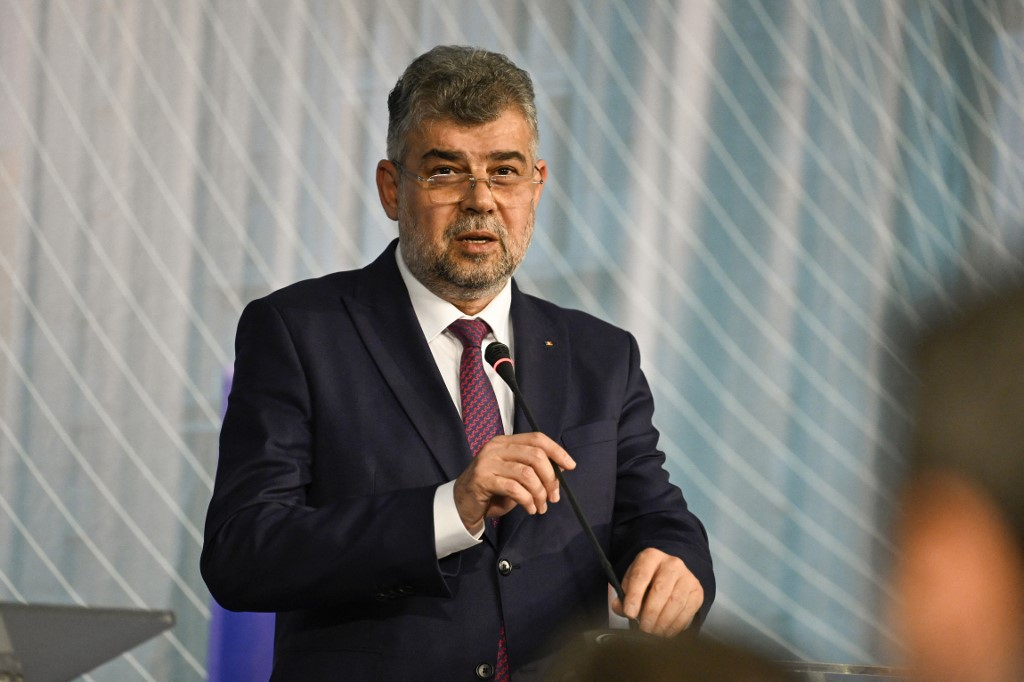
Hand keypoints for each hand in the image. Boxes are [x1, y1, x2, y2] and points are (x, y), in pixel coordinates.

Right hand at [453, 432, 575, 532]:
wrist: (462, 505)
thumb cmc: (493, 491)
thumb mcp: (516, 477)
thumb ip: (534, 469)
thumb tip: (561, 468)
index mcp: (505, 442)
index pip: (536, 438)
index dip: (556, 451)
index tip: (571, 466)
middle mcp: (496, 447)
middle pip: (535, 455)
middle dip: (550, 478)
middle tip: (554, 497)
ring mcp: (487, 462)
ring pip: (526, 473)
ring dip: (539, 493)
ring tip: (541, 507)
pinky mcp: (482, 479)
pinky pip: (514, 488)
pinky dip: (527, 500)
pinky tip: (530, 509)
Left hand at [612, 547, 703, 636]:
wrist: (671, 574)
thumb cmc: (648, 579)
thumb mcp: (632, 581)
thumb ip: (624, 595)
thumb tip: (619, 607)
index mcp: (651, 557)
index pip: (641, 575)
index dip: (634, 596)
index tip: (629, 613)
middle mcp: (672, 564)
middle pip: (661, 590)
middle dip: (650, 613)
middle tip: (643, 628)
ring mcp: (687, 577)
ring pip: (676, 602)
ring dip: (663, 622)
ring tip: (654, 633)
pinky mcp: (697, 591)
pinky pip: (687, 611)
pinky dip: (676, 626)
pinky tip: (666, 632)